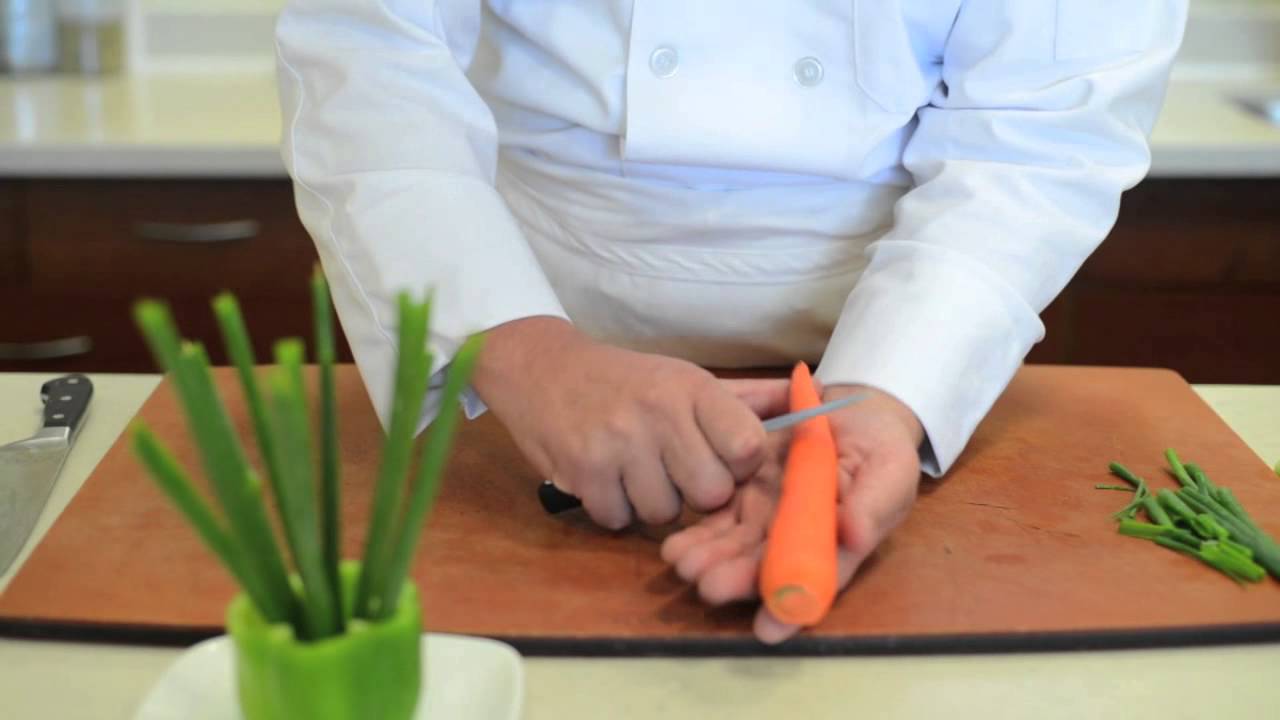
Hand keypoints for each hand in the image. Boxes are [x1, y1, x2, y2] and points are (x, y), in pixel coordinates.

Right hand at [470, 317, 781, 528]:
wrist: (541, 368)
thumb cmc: (626, 380)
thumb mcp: (685, 377)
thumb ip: (747, 399)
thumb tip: (810, 403)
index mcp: (692, 387)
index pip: (748, 446)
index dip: (738, 465)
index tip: (719, 458)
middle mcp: (659, 412)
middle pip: (710, 492)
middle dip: (696, 492)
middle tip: (674, 469)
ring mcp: (618, 443)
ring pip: (664, 512)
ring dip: (652, 502)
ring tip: (634, 469)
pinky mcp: (583, 471)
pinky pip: (619, 519)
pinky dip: (613, 508)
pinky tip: (606, 478)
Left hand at [660, 383, 923, 643]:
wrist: (856, 413)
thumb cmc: (882, 449)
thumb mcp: (890, 471)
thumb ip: (873, 506)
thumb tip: (853, 536)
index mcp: (837, 544)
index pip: (814, 582)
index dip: (791, 606)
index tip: (768, 625)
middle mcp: (797, 539)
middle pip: (765, 569)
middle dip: (736, 581)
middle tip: (709, 587)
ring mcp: (768, 517)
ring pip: (735, 548)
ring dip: (709, 561)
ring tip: (683, 565)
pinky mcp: (745, 492)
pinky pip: (718, 519)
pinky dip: (697, 535)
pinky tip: (675, 546)